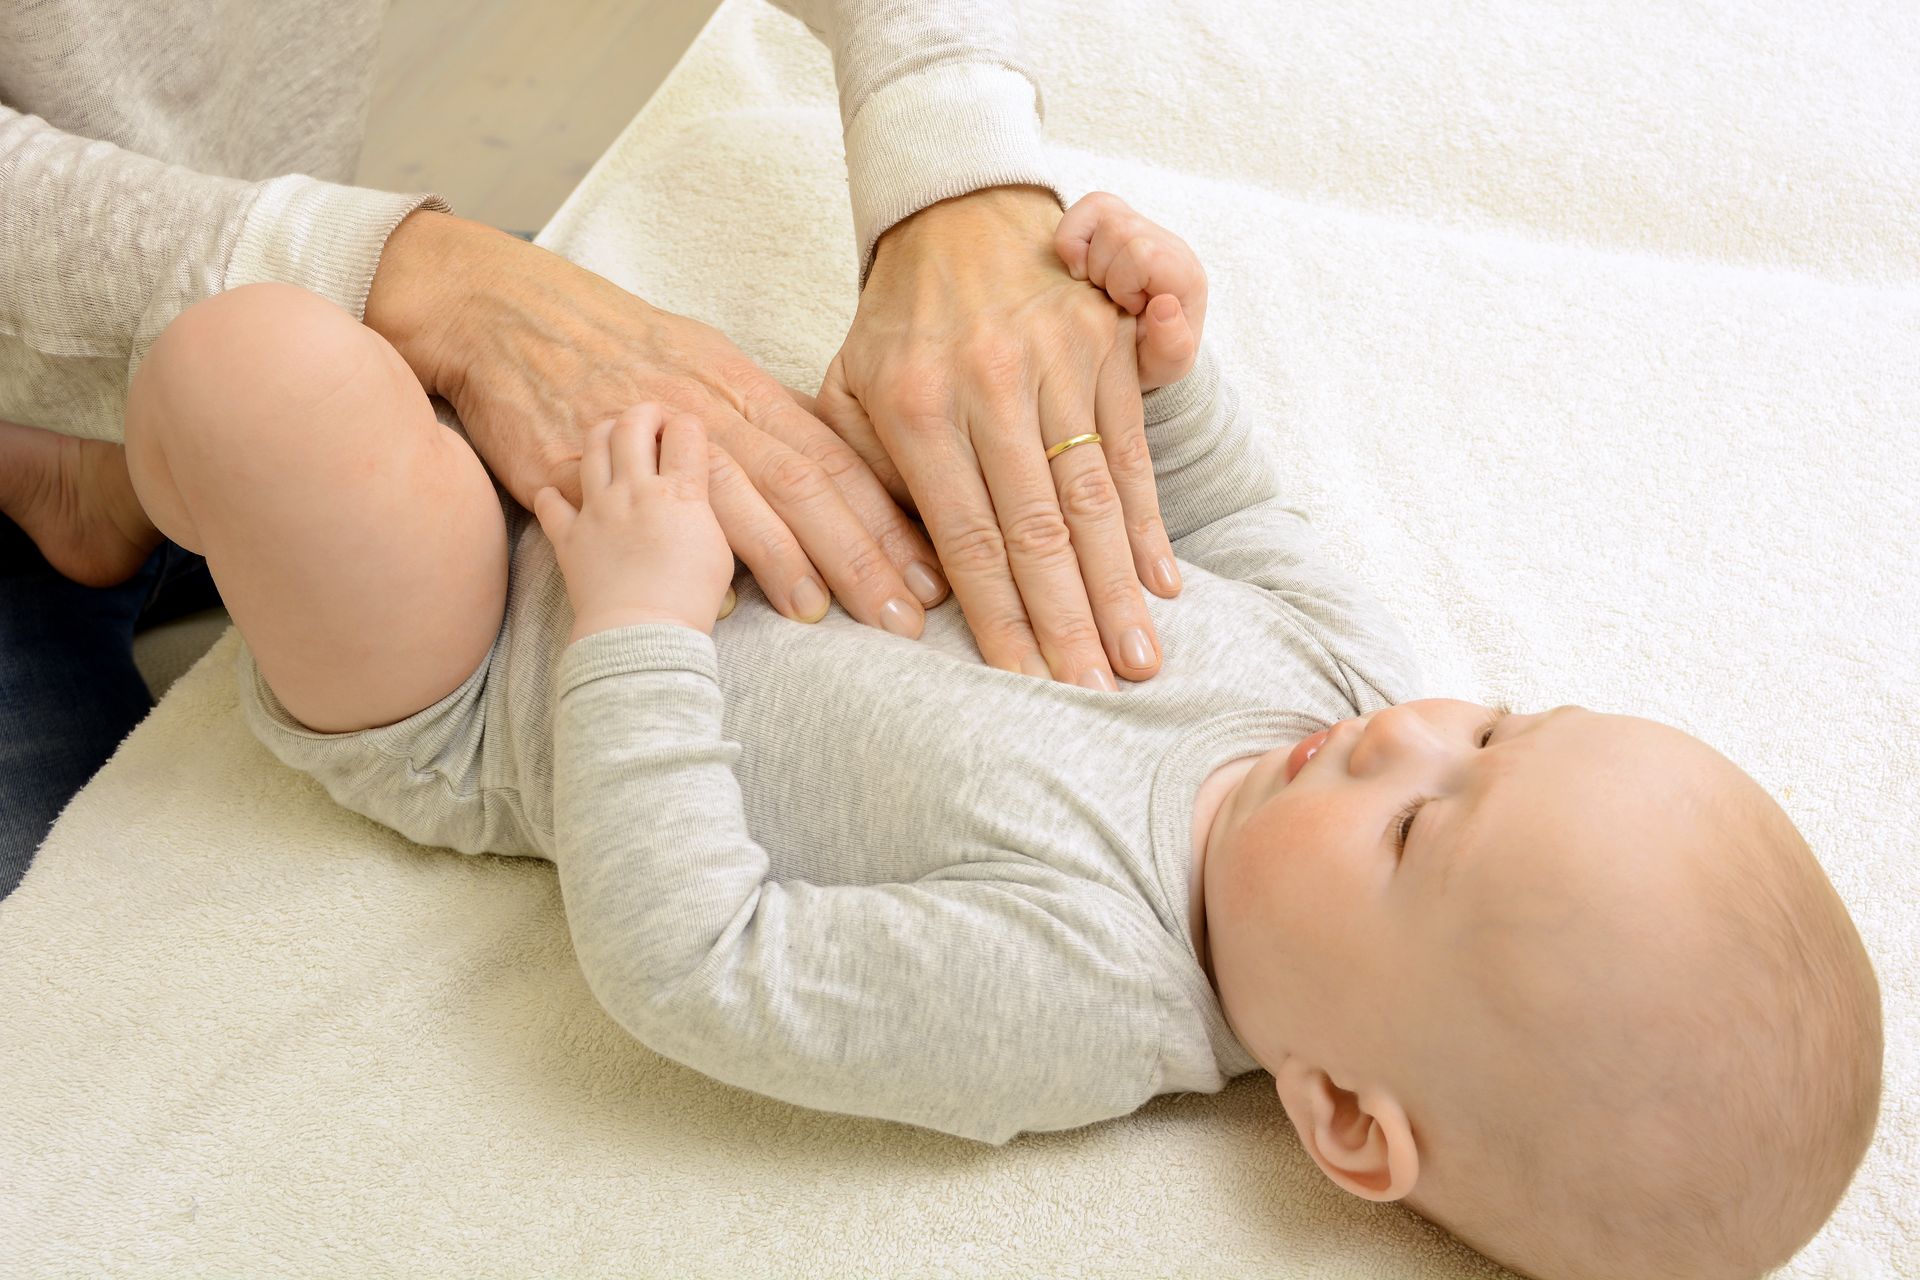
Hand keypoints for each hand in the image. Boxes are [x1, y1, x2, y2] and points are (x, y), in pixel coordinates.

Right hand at [365, 210, 945, 641]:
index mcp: (740, 384)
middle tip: (909, 615)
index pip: (834, 458)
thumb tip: (835, 474)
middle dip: (863, 555)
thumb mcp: (704, 361)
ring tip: (829, 618)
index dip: (889, 518)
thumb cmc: (612, 343)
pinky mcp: (583, 464)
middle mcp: (704, 407)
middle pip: (802, 485)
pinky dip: (682, 558)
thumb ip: (766, 422)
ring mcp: (644, 436)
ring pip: (736, 501)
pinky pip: (641, 517)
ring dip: (788, 563)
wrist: (501, 311)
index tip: (933, 571)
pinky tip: (723, 603)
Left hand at [532, 403, 734, 642]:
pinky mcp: (570, 537)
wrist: (642, 635)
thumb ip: (703, 513)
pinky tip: (560, 496)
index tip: (689, 434)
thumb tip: (694, 498)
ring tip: (613, 438)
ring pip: (593, 448)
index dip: (689, 426)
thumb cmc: (690, 599)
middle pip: (633, 427)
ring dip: (604, 434)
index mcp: (679, 494)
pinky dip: (553, 495)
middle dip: (644, 413)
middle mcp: (635, 491)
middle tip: (652, 419)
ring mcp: (598, 511)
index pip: (685, 433)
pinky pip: (551, 503)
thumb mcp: (720, 551)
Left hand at [812, 186, 1180, 690]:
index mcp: (917, 407)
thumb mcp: (847, 390)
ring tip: (1138, 660)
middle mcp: (990, 386)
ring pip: (1094, 497)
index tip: (1022, 684)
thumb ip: (865, 484)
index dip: (1000, 617)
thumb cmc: (894, 325)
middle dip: (1070, 622)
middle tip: (1095, 696)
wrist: (954, 208)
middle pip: (1039, 530)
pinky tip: (1160, 585)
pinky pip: (1131, 449)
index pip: (967, 537)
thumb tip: (906, 592)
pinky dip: (1148, 524)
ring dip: (1119, 587)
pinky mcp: (1105, 347)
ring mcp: (1056, 362)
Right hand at [1052, 192, 1207, 390]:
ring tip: (1097, 288)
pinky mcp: (1115, 220)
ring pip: (1102, 212)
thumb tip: (1164, 304)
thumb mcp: (1163, 368)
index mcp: (1185, 276)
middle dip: (1102, 272)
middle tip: (1109, 302)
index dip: (1123, 284)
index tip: (1127, 310)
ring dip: (1087, 257)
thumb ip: (1171, 347)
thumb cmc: (1147, 359)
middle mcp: (1168, 244)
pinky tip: (1079, 269)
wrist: (1132, 357)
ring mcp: (1142, 228)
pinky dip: (1072, 237)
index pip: (1144, 253)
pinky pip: (1088, 206)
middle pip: (1119, 229)